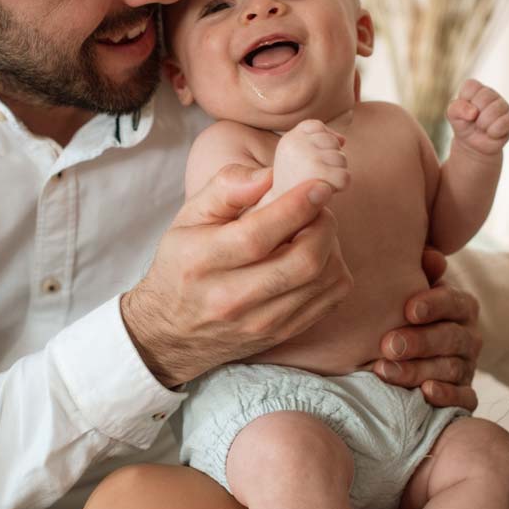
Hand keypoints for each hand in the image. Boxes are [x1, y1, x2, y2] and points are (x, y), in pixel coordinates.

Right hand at [121, 164, 352, 387]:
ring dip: (331, 247)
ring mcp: (261, 322)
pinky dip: (334, 272)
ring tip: (315, 230)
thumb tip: (269, 174)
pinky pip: (330, 300)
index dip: (296, 207)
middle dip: (323, 226)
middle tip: (318, 208)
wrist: (173, 333)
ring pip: (322, 281)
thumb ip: (225, 188)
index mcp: (203, 261)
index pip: (258, 236)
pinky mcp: (282, 333)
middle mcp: (232, 297)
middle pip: (302, 262)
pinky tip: (318, 258)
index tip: (319, 186)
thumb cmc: (183, 265)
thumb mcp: (189, 218)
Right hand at [271, 119, 348, 200]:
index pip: (318, 128)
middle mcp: (296, 145)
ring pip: (341, 159)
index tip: (303, 162)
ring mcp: (309, 159)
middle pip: (332, 142)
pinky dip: (340, 186)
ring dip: (334, 172)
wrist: (280, 212)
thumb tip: (343, 140)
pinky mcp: (321, 177)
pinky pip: (345, 177)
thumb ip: (319, 138)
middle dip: (328, 159)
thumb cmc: (293, 182)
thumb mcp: (298, 154)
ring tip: (316, 183)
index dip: (317, 145)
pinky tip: (325, 191)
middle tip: (311, 176)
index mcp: (290, 138)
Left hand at [370, 250, 480, 409]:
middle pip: (450, 338)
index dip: (434, 304)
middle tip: (388, 345)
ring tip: (384, 371)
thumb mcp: (410, 292)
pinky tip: (425, 394)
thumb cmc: (405, 317)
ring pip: (450, 369)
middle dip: (419, 342)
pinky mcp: (464, 396)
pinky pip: (464, 399)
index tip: (409, 309)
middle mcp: (469, 337)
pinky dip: (447, 397)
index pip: (454, 302)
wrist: (406, 357)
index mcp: (461, 307)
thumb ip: (420, 273)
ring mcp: (468, 368)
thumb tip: (431, 255)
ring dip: (418, 371)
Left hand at [447, 79, 508, 156]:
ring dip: (483, 124)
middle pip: (484, 98)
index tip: (465, 111)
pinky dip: (492, 132)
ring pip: (494, 110)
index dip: (464, 102)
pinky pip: (503, 123)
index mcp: (476, 89)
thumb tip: (473, 112)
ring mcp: (503, 106)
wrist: (473, 144)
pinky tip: (491, 132)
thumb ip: (456, 108)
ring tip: (482, 127)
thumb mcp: (452, 115)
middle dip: (475, 114)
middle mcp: (491, 94)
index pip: (471, 86)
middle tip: (474, 121)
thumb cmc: (463, 124)